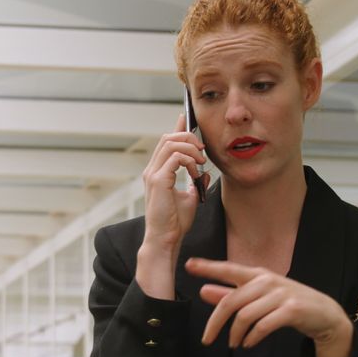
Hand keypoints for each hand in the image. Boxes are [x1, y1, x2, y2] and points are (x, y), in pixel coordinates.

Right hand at [141, 113, 209, 250]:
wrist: (166, 239)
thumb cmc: (175, 223)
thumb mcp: (191, 198)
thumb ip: (195, 183)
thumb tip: (205, 173)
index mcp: (157, 172)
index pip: (166, 142)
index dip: (177, 128)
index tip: (187, 117)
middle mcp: (152, 170)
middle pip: (167, 138)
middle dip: (188, 137)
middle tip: (203, 150)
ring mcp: (153, 174)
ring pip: (170, 143)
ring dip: (190, 148)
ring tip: (200, 161)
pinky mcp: (158, 181)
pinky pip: (174, 157)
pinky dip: (188, 160)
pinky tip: (196, 171)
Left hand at [188, 258, 352, 356]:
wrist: (324, 314)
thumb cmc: (286, 303)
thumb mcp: (258, 296)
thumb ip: (231, 293)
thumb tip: (203, 291)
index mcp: (257, 275)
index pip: (228, 269)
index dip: (208, 267)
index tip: (188, 265)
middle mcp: (267, 281)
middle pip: (231, 300)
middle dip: (215, 322)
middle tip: (206, 339)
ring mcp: (280, 294)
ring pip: (245, 315)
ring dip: (235, 334)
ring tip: (234, 344)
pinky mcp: (291, 310)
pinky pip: (263, 325)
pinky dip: (252, 337)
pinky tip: (248, 344)